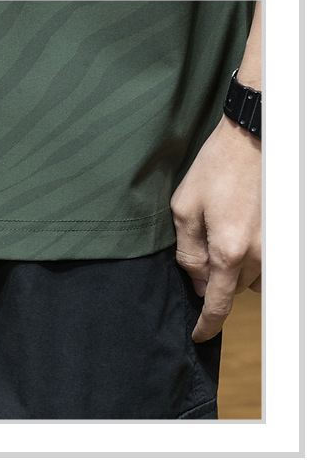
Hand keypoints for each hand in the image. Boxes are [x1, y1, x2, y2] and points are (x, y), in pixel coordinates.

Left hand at [170, 115, 261, 341]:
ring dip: (236, 269)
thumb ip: (189, 252)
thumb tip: (198, 283)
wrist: (256, 136)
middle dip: (216, 281)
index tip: (198, 336)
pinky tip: (240, 231)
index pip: (218, 304)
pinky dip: (253, 257)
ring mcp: (278, 245)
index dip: (207, 325)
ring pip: (254, 277)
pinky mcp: (288, 235)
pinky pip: (268, 262)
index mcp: (229, 251)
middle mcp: (260, 254)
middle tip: (202, 250)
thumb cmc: (216, 169)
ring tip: (223, 233)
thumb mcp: (184, 208)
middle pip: (235, 290)